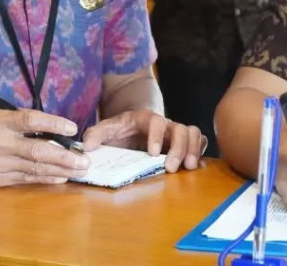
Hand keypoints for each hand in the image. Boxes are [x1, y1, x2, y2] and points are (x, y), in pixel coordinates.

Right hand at [0, 108, 89, 187]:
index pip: (31, 120)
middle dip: (64, 156)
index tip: (72, 128)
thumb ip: (17, 118)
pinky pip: (25, 179)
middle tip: (84, 159)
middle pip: (37, 150)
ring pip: (34, 168)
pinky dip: (45, 178)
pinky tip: (61, 178)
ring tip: (79, 170)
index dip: (53, 124)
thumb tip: (48, 124)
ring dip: (60, 170)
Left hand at [82, 109, 204, 172]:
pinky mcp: (182, 142)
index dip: (157, 136)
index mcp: (145, 119)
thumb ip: (95, 135)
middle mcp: (164, 124)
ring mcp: (175, 132)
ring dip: (192, 149)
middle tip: (171, 167)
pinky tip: (194, 163)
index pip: (156, 121)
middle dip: (178, 148)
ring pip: (193, 132)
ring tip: (188, 167)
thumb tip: (87, 146)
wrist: (131, 126)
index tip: (152, 153)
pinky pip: (198, 140)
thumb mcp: (105, 129)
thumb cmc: (119, 130)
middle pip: (180, 128)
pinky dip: (199, 149)